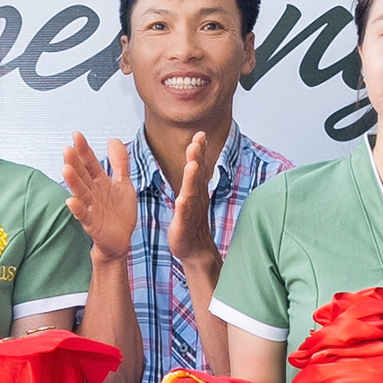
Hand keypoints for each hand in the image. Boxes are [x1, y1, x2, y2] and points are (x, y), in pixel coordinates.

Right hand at [61, 133, 139, 263]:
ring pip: (80, 192)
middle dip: (74, 162)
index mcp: (99, 181)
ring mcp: (90, 207)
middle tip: (67, 149)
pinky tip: (71, 202)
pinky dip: (77, 209)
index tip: (76, 135)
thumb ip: (119, 162)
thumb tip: (113, 140)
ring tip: (66, 169)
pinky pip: (83, 215)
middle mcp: (92, 192)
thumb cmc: (120, 213)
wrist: (122, 239)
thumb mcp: (123, 183)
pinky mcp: (91, 223)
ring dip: (73, 182)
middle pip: (82, 175)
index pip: (89, 162)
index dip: (84, 150)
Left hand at [166, 132, 219, 273]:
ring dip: (192, 178)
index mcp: (195, 190)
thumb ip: (192, 176)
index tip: (201, 134)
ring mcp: (191, 211)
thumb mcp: (189, 195)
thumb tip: (193, 158)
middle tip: (197, 141)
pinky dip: (183, 207)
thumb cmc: (190, 221)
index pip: (198, 167)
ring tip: (192, 164)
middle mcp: (196, 198)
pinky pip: (184, 215)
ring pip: (192, 192)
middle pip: (197, 175)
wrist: (194, 248)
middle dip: (197, 157)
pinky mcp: (184, 225)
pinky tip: (182, 200)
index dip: (200, 150)